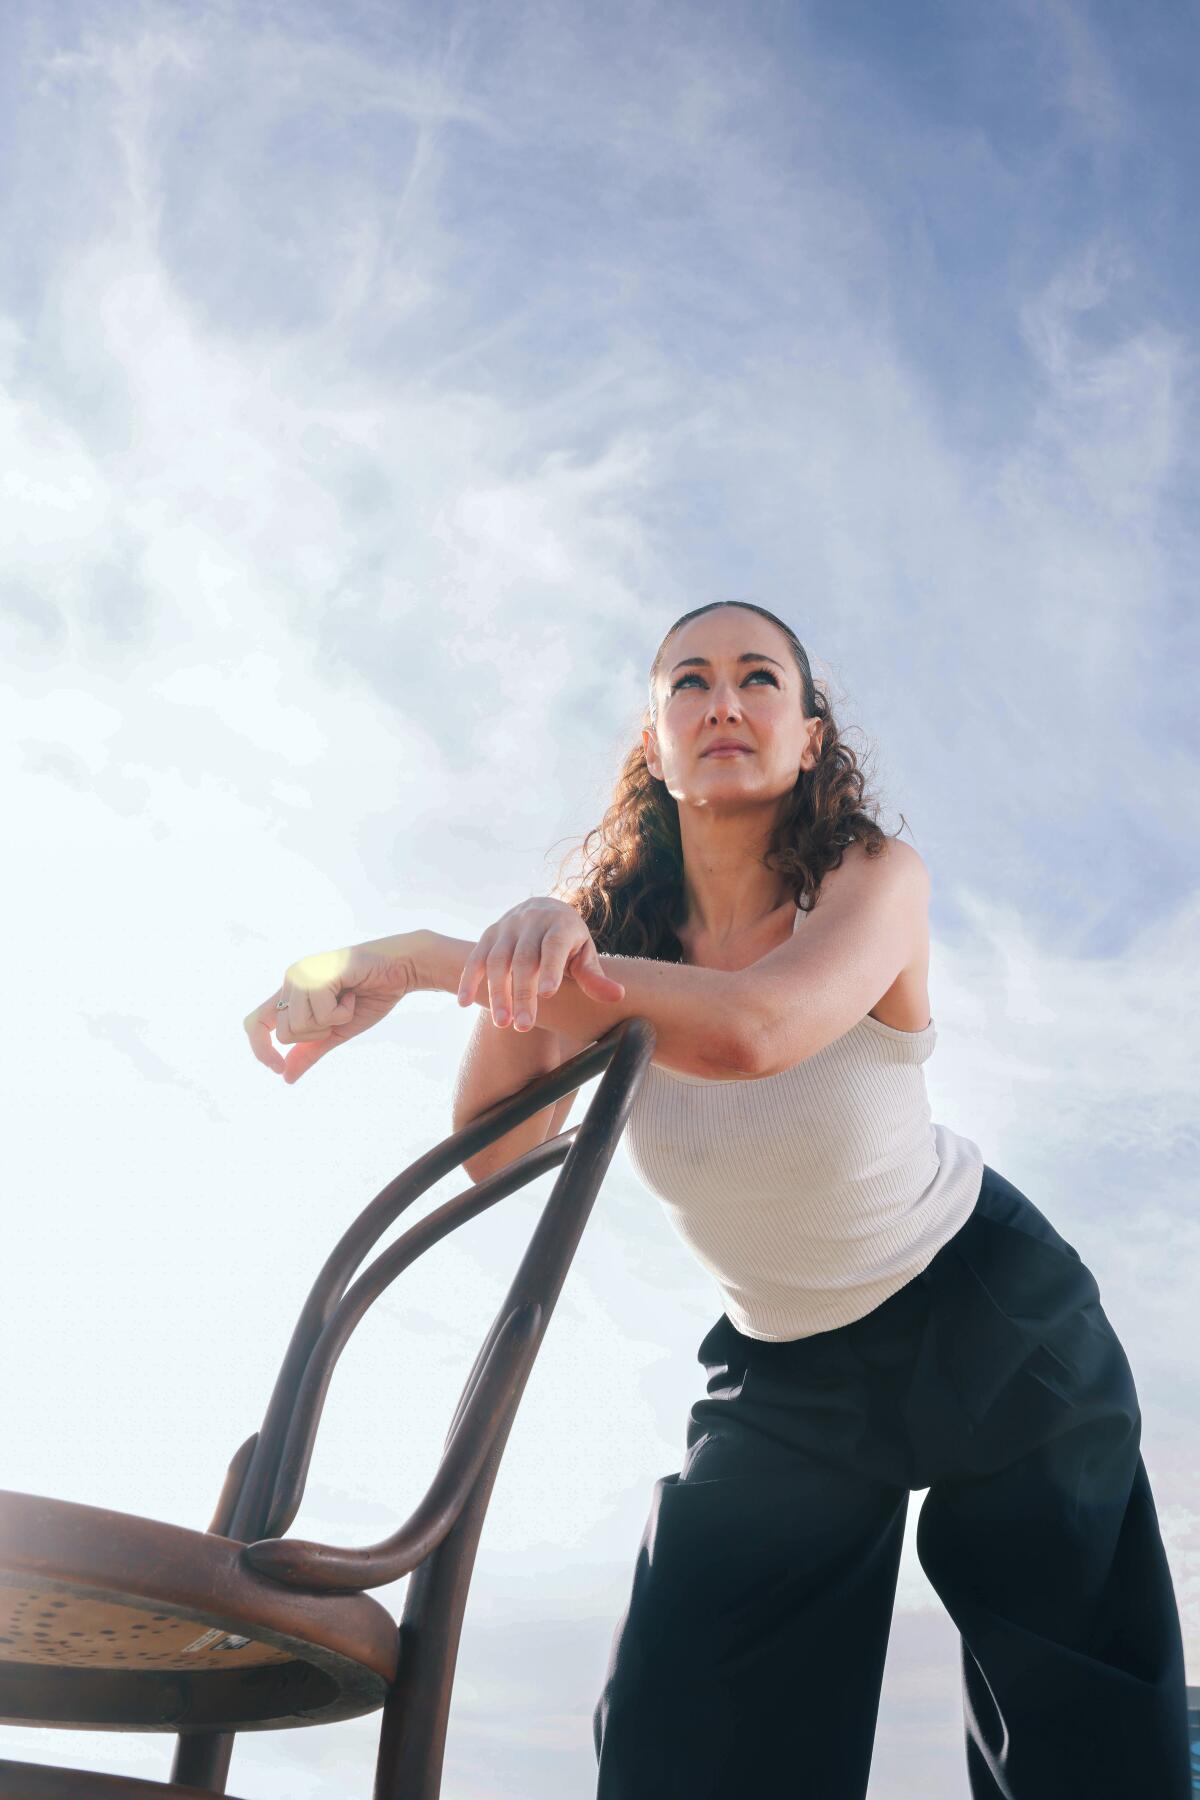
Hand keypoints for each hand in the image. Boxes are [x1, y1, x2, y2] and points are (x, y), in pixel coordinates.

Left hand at [243, 932, 421, 1083]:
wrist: (400, 970)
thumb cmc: (370, 996)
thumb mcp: (336, 1031)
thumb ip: (310, 1050)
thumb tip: (285, 1077)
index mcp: (291, 993)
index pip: (255, 1023)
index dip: (260, 1049)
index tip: (278, 1068)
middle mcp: (291, 980)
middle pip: (284, 1034)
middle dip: (317, 1034)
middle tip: (339, 1013)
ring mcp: (302, 975)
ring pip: (300, 1025)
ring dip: (331, 1022)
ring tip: (347, 1000)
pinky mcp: (318, 974)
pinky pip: (321, 1013)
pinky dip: (343, 1012)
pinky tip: (352, 993)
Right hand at [456, 897, 624, 1030]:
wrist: (544, 909)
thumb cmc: (569, 941)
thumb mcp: (584, 955)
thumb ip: (595, 977)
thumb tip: (617, 996)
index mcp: (561, 925)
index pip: (555, 946)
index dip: (551, 968)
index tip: (548, 994)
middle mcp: (532, 922)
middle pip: (525, 960)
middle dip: (522, 994)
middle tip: (523, 1026)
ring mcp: (507, 927)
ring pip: (498, 960)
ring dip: (497, 993)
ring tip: (502, 1023)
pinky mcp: (488, 935)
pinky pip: (475, 958)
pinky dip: (468, 979)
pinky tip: (465, 1003)